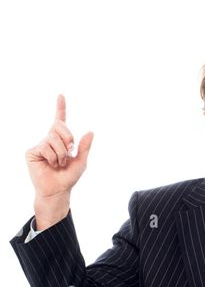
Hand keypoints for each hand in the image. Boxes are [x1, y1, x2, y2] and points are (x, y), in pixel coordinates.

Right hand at [25, 94, 93, 228]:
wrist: (58, 190)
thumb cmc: (68, 178)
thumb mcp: (81, 161)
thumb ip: (85, 147)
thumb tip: (90, 131)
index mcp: (61, 140)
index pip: (60, 121)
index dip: (60, 108)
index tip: (61, 95)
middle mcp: (49, 140)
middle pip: (59, 127)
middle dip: (68, 139)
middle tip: (69, 152)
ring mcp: (40, 145)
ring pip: (53, 138)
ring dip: (61, 153)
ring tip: (59, 163)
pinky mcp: (32, 152)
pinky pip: (45, 147)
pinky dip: (52, 157)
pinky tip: (51, 164)